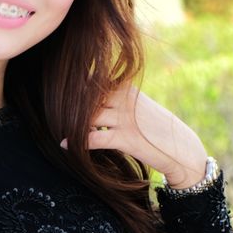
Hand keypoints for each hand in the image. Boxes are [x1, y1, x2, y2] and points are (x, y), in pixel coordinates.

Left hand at [64, 86, 207, 188]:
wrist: (181, 149)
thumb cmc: (157, 128)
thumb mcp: (138, 107)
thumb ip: (116, 99)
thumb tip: (89, 99)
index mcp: (126, 88)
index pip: (94, 82)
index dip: (75, 88)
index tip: (55, 91)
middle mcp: (124, 100)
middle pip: (87, 98)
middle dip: (69, 105)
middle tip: (50, 110)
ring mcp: (125, 119)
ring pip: (88, 116)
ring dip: (71, 123)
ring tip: (56, 127)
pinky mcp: (126, 140)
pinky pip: (95, 139)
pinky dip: (78, 142)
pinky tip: (65, 145)